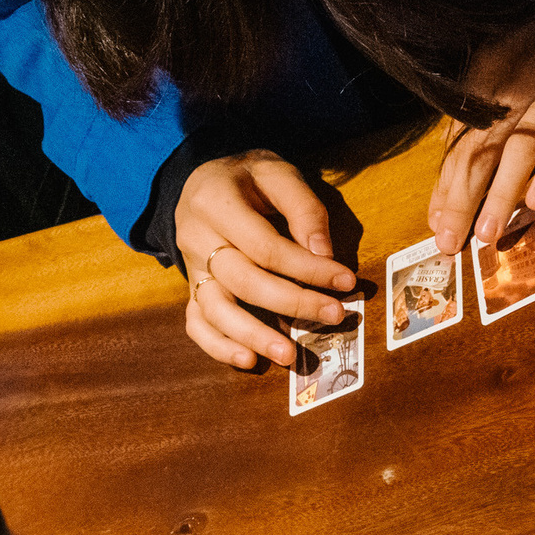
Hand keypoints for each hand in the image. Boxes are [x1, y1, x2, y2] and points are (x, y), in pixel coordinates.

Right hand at [177, 151, 357, 372]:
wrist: (202, 183)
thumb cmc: (247, 179)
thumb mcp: (276, 173)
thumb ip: (303, 208)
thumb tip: (325, 254)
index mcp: (216, 203)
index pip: (266, 247)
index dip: (308, 268)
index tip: (346, 282)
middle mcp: (195, 238)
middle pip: (244, 281)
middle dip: (292, 303)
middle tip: (332, 316)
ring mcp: (189, 268)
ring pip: (215, 309)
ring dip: (253, 336)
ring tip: (288, 356)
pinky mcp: (190, 288)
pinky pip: (197, 323)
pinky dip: (218, 347)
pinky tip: (248, 361)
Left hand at [428, 7, 534, 256]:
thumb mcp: (498, 58)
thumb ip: (476, 105)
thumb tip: (450, 156)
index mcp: (482, 78)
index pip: (458, 141)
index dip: (444, 184)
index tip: (434, 222)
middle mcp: (511, 89)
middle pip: (481, 152)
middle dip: (463, 201)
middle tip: (449, 243)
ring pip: (520, 151)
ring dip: (501, 195)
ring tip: (486, 235)